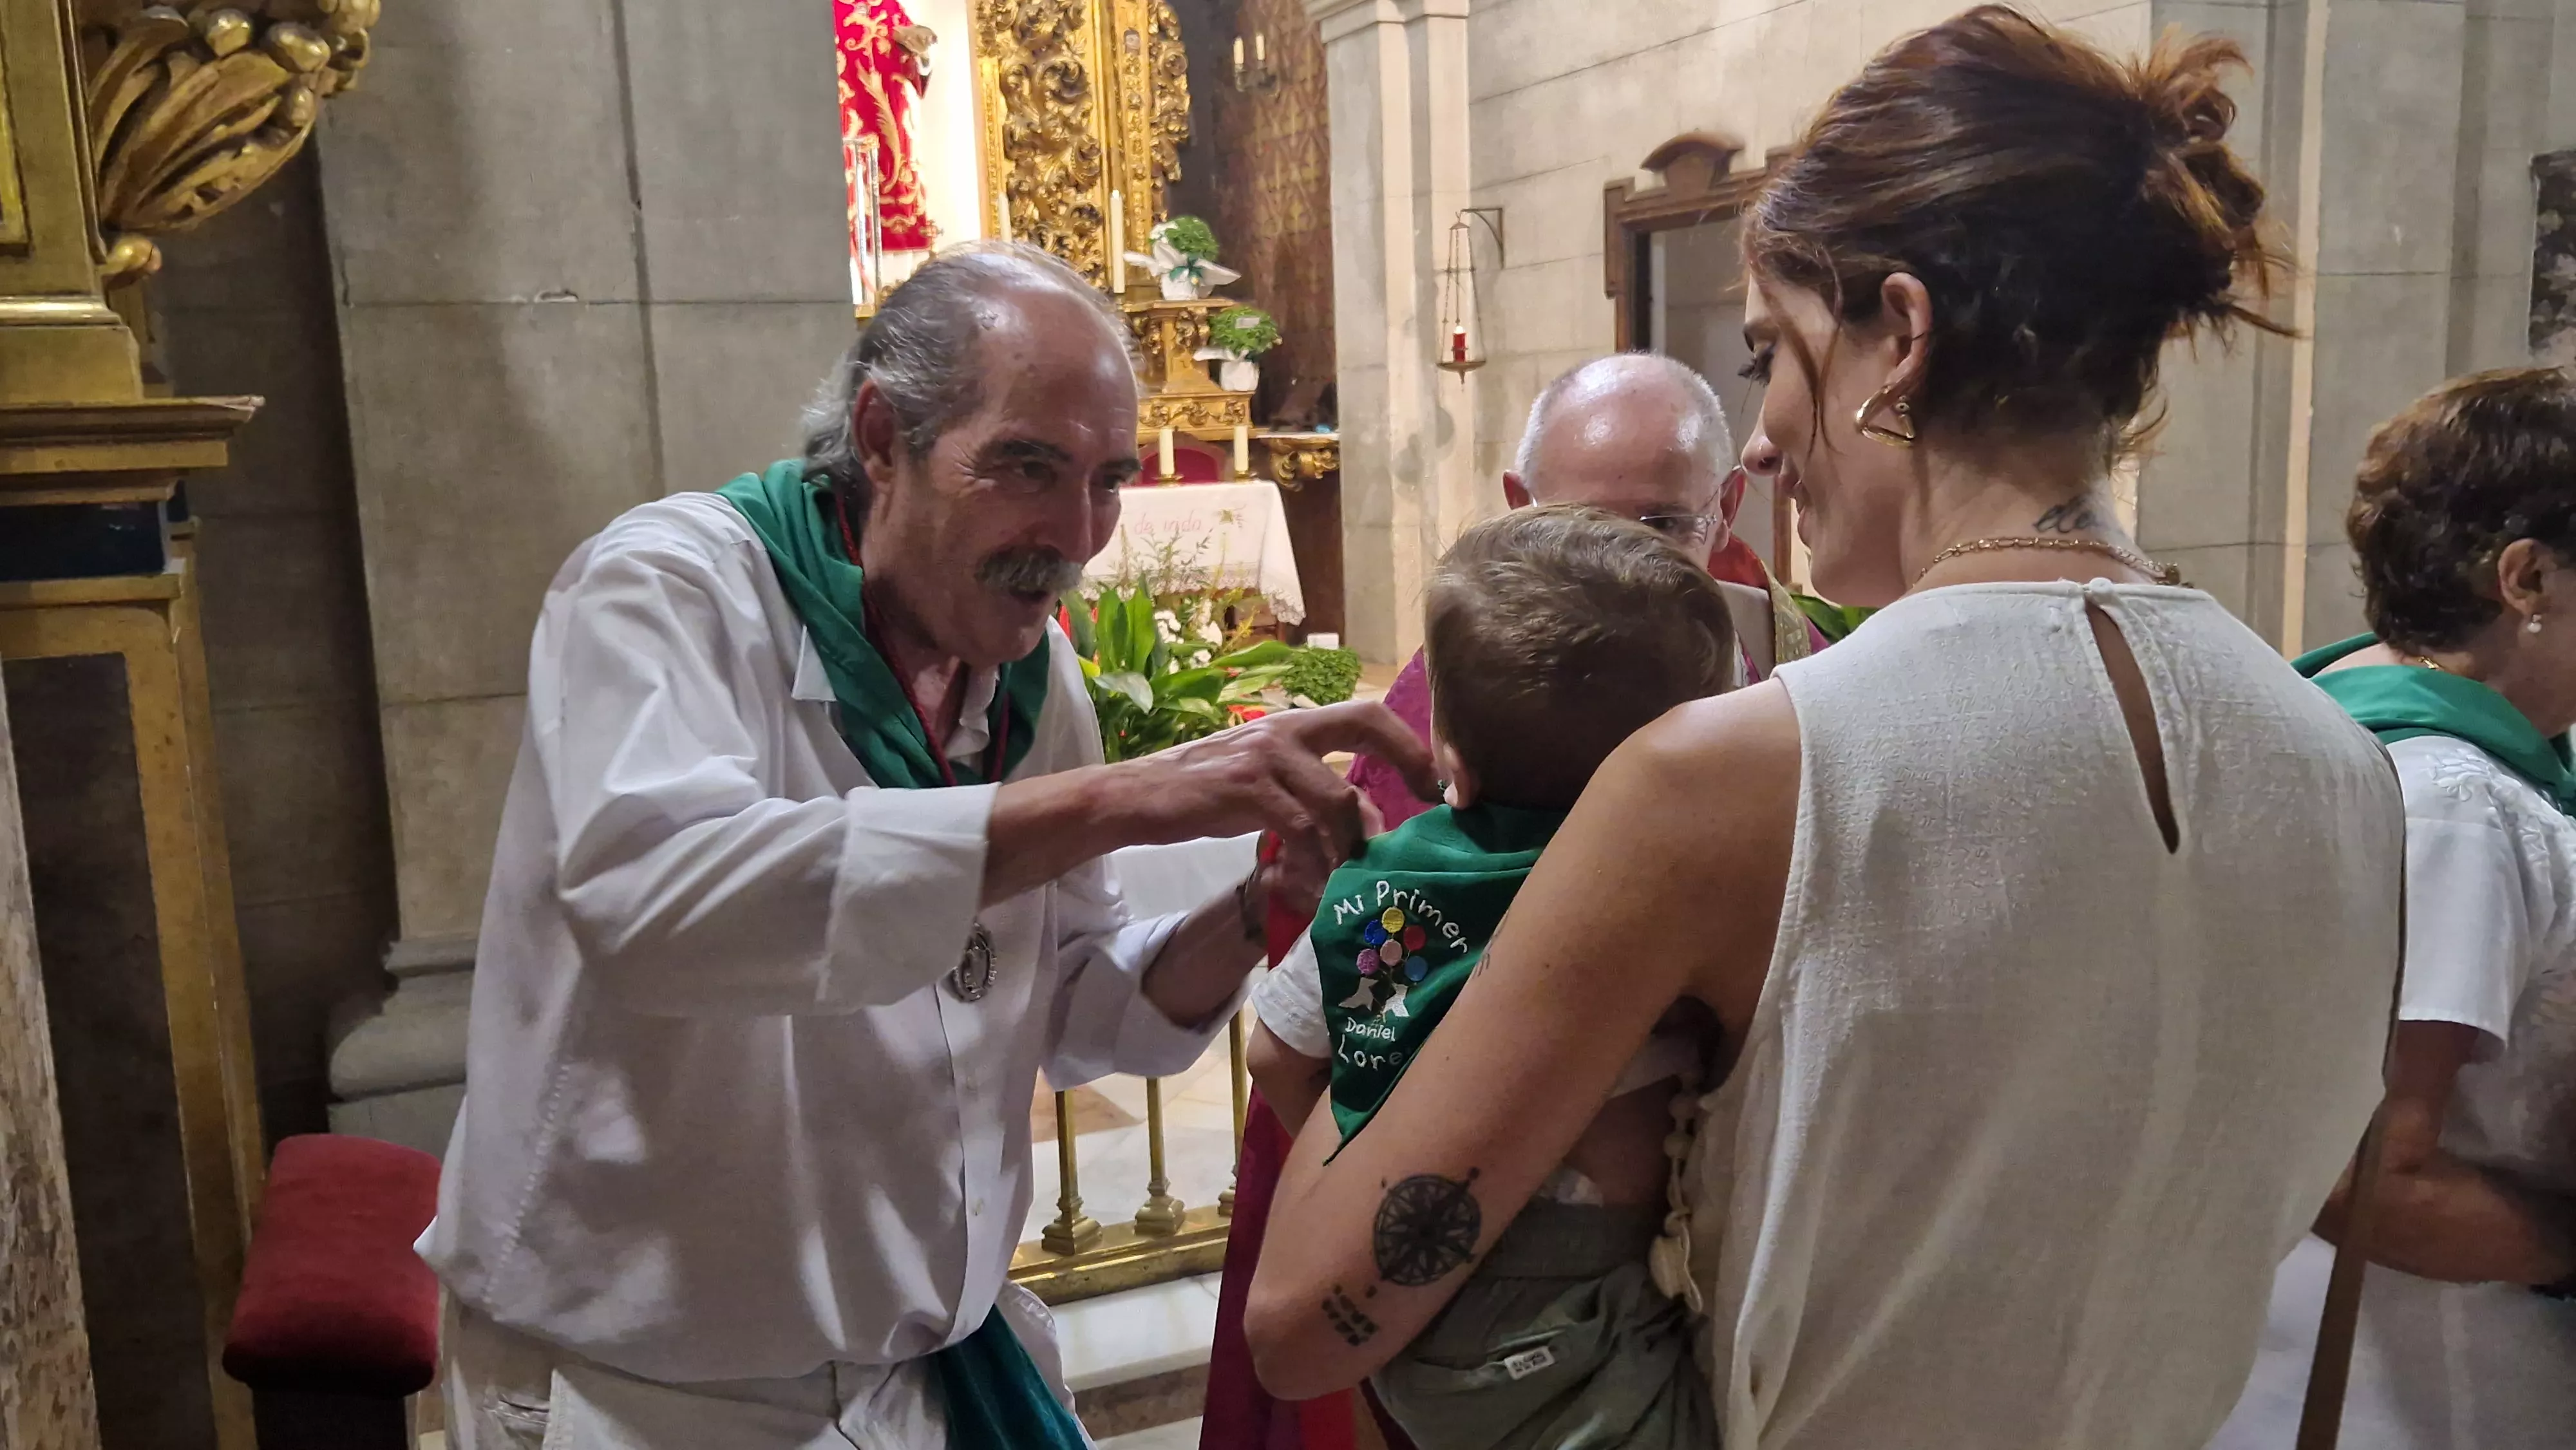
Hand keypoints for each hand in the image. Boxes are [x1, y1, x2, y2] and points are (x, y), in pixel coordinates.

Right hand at [1108, 701, 1435, 871]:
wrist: (1134, 797)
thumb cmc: (1201, 795)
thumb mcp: (1263, 789)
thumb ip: (1312, 798)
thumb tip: (1365, 826)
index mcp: (1292, 725)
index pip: (1366, 713)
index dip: (1409, 742)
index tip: (1435, 783)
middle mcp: (1284, 729)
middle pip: (1366, 725)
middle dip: (1408, 761)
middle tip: (1429, 809)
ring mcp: (1265, 755)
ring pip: (1337, 797)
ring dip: (1352, 845)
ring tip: (1352, 881)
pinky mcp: (1244, 788)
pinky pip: (1301, 829)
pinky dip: (1314, 862)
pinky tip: (1312, 885)